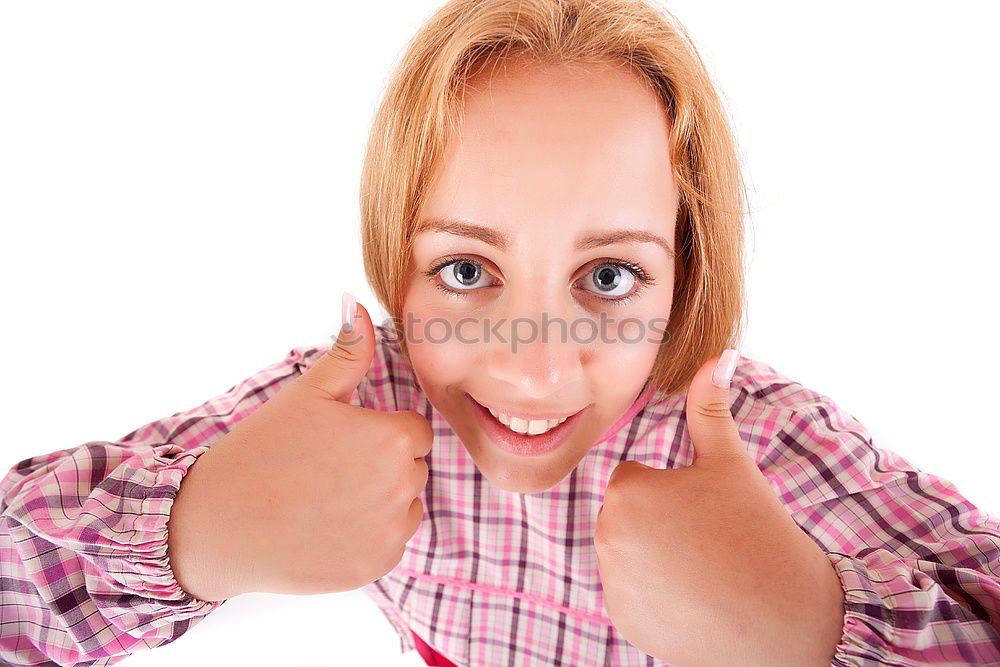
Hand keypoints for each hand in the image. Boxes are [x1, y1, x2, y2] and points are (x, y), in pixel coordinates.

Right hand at [168, 295, 431, 599]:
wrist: (218, 524)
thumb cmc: (261, 452)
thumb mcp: (307, 394)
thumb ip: (347, 351)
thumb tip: (357, 303)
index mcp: (391, 440)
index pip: (414, 431)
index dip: (379, 432)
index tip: (344, 441)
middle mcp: (401, 487)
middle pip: (413, 468)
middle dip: (382, 465)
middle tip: (330, 469)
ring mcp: (389, 533)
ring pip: (405, 506)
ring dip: (380, 502)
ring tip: (326, 497)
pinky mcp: (374, 567)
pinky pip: (389, 543)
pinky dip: (367, 538)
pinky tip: (326, 526)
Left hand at [594, 350, 845, 665]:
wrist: (785, 618)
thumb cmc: (757, 530)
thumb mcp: (730, 462)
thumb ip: (711, 406)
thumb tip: (720, 353)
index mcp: (626, 491)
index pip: (634, 480)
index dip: (671, 492)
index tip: (703, 510)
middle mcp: (607, 537)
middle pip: (627, 517)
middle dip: (658, 524)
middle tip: (705, 540)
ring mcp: (613, 583)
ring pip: (628, 556)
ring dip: (654, 559)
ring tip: (702, 569)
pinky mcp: (624, 620)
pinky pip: (631, 595)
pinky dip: (654, 597)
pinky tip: (693, 599)